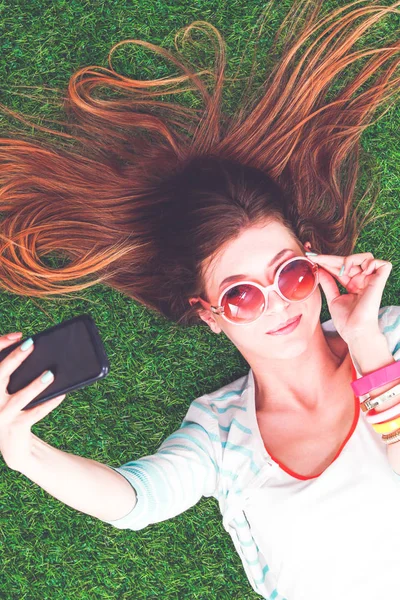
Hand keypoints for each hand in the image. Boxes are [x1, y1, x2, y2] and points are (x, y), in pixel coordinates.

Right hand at [0, 332, 65, 470]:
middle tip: (31, 344)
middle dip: (15, 358)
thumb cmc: (15, 411)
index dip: (0, 346)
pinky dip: (48, 403)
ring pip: (18, 398)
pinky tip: (61, 394)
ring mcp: (1, 416)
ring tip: (50, 374)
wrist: (13, 446)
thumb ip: (17, 376)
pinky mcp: (15, 428)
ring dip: (35, 386)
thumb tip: (35, 351)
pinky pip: (34, 414)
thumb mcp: (11, 393)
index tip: (17, 336)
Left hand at [306, 251, 392, 344]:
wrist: (354, 331)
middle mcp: (362, 281)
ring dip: (351, 258)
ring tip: (342, 269)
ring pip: (366, 257)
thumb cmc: (346, 321)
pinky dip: (371, 263)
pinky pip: (383, 264)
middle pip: (350, 260)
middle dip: (331, 258)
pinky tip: (358, 270)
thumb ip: (328, 283)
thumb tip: (319, 269)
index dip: (328, 261)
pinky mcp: (380, 282)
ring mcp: (371, 281)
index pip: (340, 268)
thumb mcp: (333, 298)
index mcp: (353, 285)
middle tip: (316, 257)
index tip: (312, 258)